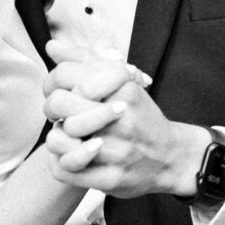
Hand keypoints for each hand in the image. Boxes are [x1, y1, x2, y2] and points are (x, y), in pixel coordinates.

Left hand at [43, 40, 206, 198]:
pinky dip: (60, 162)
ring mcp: (116, 150)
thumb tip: (52, 46)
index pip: (67, 73)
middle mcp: (120, 117)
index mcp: (122, 87)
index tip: (61, 89)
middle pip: (59, 103)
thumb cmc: (140, 116)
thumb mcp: (121, 81)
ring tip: (67, 136)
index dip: (54, 81)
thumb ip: (87, 61)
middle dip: (54, 108)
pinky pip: (64, 169)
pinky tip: (70, 156)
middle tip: (62, 114)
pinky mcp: (111, 178)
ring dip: (57, 137)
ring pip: (57, 138)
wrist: (172, 156)